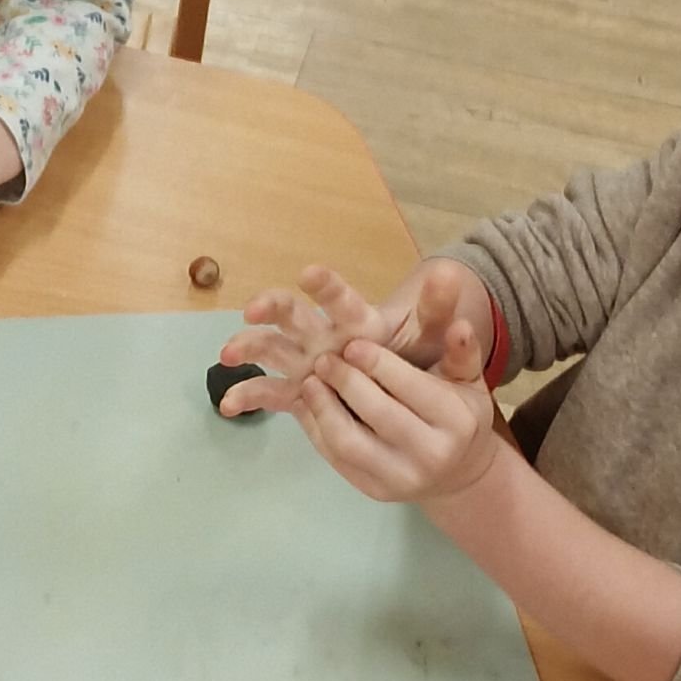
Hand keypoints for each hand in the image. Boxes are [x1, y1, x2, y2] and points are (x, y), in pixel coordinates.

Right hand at [217, 262, 494, 419]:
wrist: (411, 389)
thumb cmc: (420, 356)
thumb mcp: (434, 336)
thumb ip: (440, 310)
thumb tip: (453, 275)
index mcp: (357, 321)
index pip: (340, 298)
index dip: (325, 286)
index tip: (308, 273)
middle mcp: (326, 334)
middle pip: (293, 314)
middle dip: (272, 307)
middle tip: (253, 310)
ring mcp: (309, 361)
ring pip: (272, 348)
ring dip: (249, 347)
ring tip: (227, 356)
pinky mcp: (301, 388)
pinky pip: (271, 391)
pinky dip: (248, 396)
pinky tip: (227, 407)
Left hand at [293, 328, 500, 505]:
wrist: (458, 473)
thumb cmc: (459, 414)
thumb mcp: (468, 380)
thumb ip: (461, 351)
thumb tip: (460, 325)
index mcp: (457, 422)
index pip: (411, 388)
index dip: (377, 364)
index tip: (352, 343)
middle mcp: (431, 455)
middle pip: (377, 414)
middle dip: (346, 382)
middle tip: (324, 359)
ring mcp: (400, 479)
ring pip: (348, 442)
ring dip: (323, 408)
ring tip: (310, 381)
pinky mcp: (374, 491)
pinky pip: (336, 459)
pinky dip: (316, 429)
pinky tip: (308, 404)